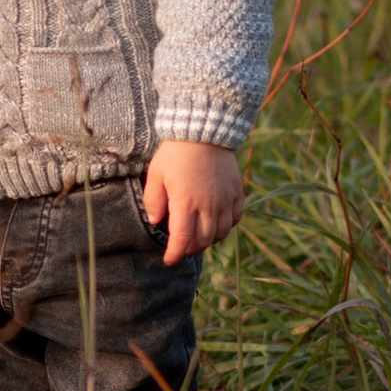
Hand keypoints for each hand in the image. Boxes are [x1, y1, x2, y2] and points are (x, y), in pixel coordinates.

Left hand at [140, 140, 243, 264]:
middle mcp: (208, 206)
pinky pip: (235, 219)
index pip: (182, 240)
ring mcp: (225, 200)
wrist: (205, 129)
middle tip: (181, 246)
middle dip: (190, 248)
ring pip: (220, 233)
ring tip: (197, 236)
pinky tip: (216, 223)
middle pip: (203, 241)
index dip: (175, 254)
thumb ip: (153, 200)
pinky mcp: (236, 192)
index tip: (169, 260)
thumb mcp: (156, 174)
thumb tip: (154, 221)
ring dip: (208, 240)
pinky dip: (225, 227)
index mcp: (185, 203)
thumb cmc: (176, 152)